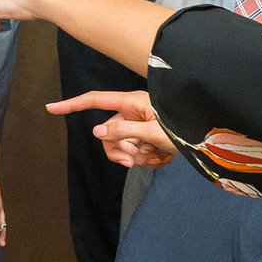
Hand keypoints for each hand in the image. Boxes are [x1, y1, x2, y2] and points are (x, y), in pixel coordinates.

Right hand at [47, 90, 176, 167]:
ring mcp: (140, 126)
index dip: (72, 104)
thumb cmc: (184, 128)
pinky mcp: (148, 137)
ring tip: (159, 157)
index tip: (51, 108)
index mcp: (131, 103)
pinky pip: (137, 152)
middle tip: (135, 160)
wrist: (211, 138)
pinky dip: (149, 160)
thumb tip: (97, 131)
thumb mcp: (154, 131)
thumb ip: (123, 131)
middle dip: (120, 151)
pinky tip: (165, 159)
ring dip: (138, 158)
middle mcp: (133, 112)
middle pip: (108, 133)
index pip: (95, 100)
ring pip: (123, 146)